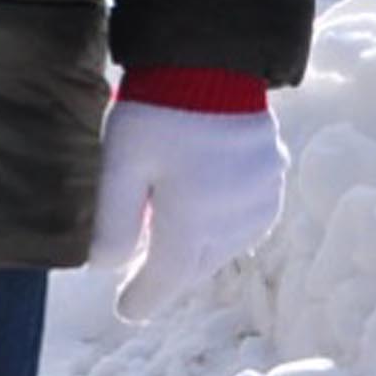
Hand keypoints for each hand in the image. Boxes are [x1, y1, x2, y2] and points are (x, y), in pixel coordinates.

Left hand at [90, 97, 286, 320]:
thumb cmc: (159, 109)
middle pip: (194, 265)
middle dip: (167, 275)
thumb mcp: (120, 161)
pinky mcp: (273, 181)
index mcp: (193, 223)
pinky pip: (244, 221)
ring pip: (221, 245)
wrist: (214, 63)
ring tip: (166, 245)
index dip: (144, 298)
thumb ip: (112, 218)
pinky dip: (219, 227)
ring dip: (195, 250)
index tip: (125, 312)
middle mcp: (233, 223)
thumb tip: (102, 267)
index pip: (166, 278)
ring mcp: (259, 202)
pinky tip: (202, 214)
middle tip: (141, 281)